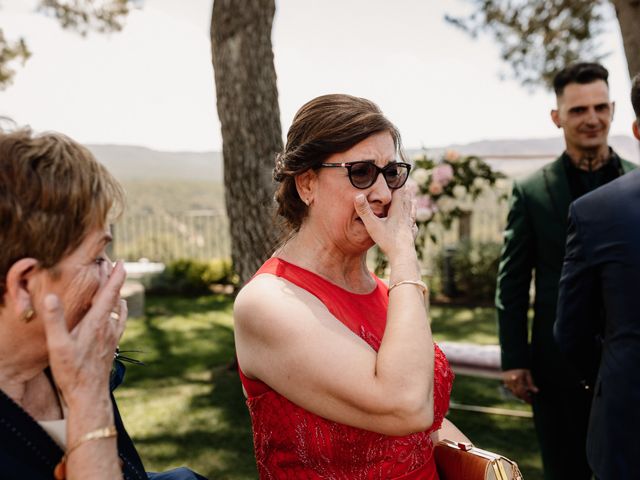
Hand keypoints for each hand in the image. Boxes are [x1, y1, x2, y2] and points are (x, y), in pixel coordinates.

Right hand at [41, 261, 127, 406]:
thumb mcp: (58, 346)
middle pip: (114, 298)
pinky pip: (119, 321)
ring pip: (118, 309)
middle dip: (113, 280)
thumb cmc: (72, 371)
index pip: (109, 294)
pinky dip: (120, 309)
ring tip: (115, 282)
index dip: (115, 277)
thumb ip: (55, 320)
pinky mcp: (112, 345)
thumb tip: (51, 296)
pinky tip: (120, 309)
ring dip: (116, 294)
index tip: (120, 262)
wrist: (89, 395)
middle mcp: (108, 327)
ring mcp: (112, 336)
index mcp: (96, 323)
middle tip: (112, 264)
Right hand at [354, 187, 416, 258]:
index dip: (399, 185)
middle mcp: (405, 217)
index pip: (399, 194)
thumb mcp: (373, 225)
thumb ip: (364, 211)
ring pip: (411, 212)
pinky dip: (413, 222)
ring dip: (412, 204)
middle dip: (406, 193)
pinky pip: (413, 226)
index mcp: (397, 212)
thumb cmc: (387, 240)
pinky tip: (414, 225)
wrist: (402, 256)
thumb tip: (357, 195)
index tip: (399, 177)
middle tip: (407, 185)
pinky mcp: (411, 236)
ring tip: (414, 199)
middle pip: (407, 202)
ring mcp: (409, 227)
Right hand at [502, 368, 538, 403]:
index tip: (531, 402)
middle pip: (517, 394)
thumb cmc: (521, 367)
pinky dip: (516, 391)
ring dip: (519, 395)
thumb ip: (531, 383)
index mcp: (518, 380)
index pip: (522, 392)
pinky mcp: (505, 381)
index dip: (527, 398)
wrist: (512, 361)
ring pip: (514, 392)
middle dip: (523, 398)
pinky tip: (520, 390)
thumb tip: (536, 391)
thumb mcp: (528, 374)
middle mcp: (512, 382)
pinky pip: (511, 389)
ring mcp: (507, 382)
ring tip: (526, 395)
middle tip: (529, 400)